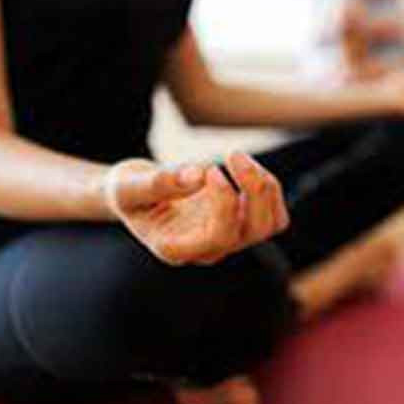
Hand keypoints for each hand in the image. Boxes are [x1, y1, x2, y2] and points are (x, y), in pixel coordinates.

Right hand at [107, 153, 288, 265]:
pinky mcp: (243, 226)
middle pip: (251, 232)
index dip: (223, 203)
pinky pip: (275, 217)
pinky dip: (269, 188)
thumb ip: (158, 184)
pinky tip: (243, 166)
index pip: (217, 237)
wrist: (140, 196)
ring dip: (264, 187)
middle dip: (252, 189)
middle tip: (232, 154)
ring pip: (269, 226)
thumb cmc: (131, 194)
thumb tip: (198, 175)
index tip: (209, 169)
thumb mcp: (129, 186)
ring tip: (236, 156)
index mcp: (177, 248)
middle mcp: (207, 250)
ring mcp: (229, 240)